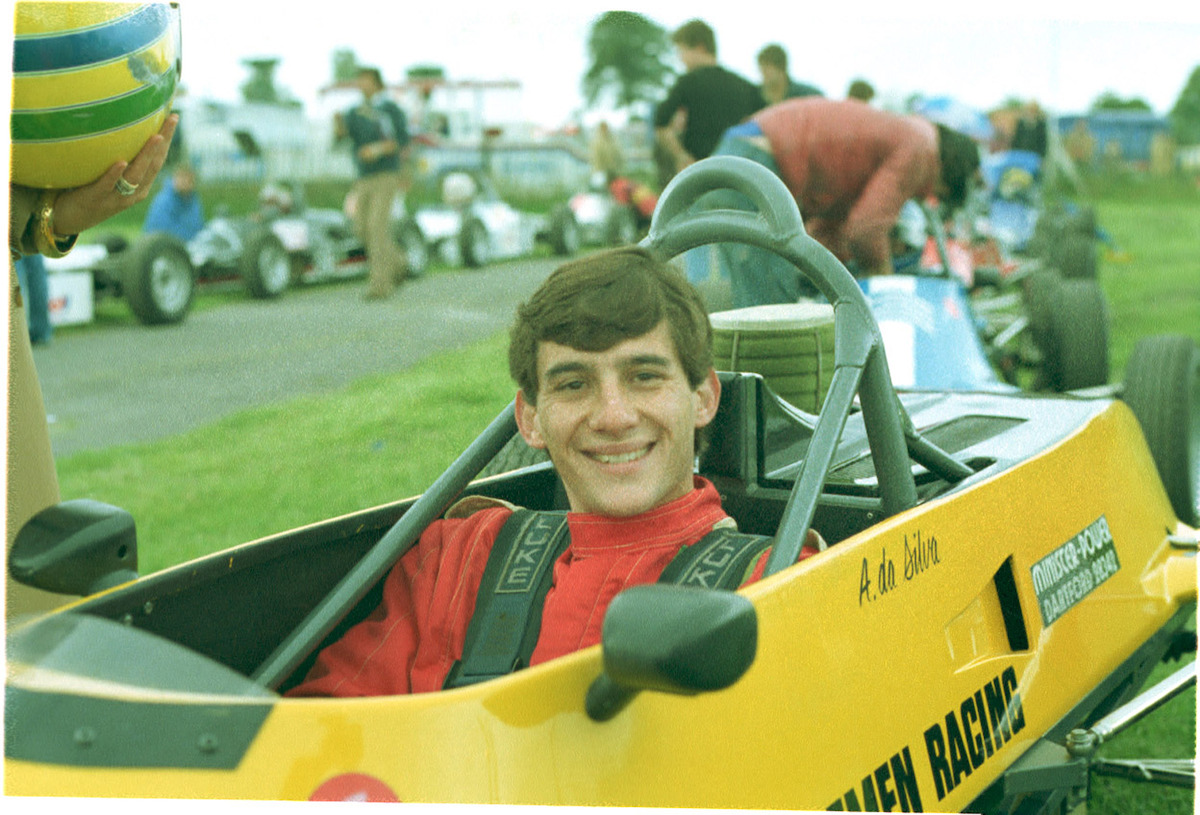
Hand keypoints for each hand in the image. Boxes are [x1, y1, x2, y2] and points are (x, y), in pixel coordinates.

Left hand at [52, 113, 178, 235]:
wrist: (70, 219)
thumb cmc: (89, 191)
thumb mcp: (109, 176)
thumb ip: (119, 157)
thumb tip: (121, 125)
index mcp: (140, 186)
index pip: (158, 159)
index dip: (168, 140)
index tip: (174, 117)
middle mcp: (134, 193)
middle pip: (153, 165)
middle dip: (164, 142)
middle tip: (172, 120)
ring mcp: (117, 197)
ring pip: (136, 175)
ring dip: (147, 155)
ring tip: (156, 137)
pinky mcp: (97, 199)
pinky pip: (108, 185)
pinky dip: (115, 174)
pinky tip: (121, 162)